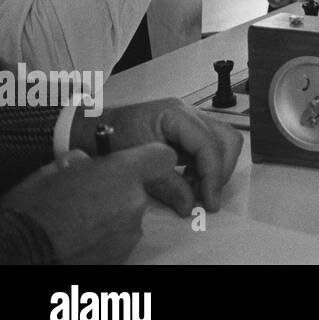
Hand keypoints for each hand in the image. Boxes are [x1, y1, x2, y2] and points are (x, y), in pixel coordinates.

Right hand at [0, 144, 178, 263]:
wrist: (22, 250)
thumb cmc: (34, 206)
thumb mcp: (54, 170)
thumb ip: (83, 162)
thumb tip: (88, 162)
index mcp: (123, 173)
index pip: (162, 157)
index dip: (150, 158)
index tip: (136, 163)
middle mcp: (135, 202)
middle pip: (141, 190)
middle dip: (120, 191)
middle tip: (89, 197)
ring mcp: (131, 232)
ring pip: (130, 216)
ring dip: (112, 216)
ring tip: (79, 222)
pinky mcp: (122, 256)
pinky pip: (121, 238)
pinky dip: (106, 237)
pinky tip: (81, 238)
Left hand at [71, 99, 242, 212]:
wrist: (93, 129)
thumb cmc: (109, 139)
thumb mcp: (136, 163)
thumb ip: (166, 183)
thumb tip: (190, 205)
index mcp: (176, 114)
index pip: (208, 144)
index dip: (213, 175)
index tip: (210, 201)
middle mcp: (189, 113)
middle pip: (226, 139)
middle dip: (220, 171)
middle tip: (206, 197)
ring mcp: (191, 120)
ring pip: (224, 141)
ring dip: (217, 168)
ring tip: (198, 189)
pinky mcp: (188, 130)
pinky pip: (211, 145)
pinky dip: (207, 165)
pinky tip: (190, 180)